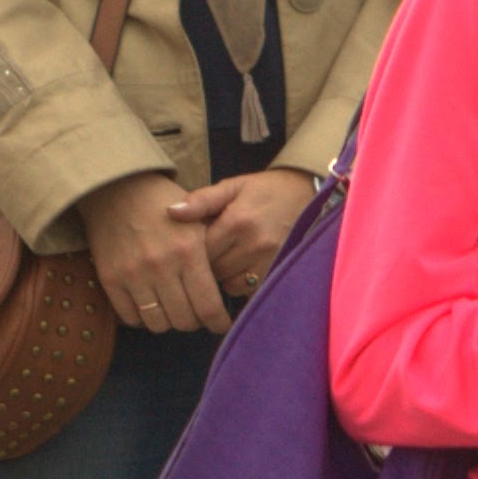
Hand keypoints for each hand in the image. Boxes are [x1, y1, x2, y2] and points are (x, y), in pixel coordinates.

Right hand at [81, 170, 229, 333]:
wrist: (116, 187)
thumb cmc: (162, 202)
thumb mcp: (197, 217)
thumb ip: (212, 252)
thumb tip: (228, 287)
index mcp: (189, 251)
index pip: (209, 307)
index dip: (218, 322)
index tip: (220, 323)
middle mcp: (162, 266)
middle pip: (184, 321)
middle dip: (194, 322)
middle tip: (195, 313)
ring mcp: (133, 274)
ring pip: (158, 324)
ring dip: (168, 321)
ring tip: (171, 308)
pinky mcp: (110, 278)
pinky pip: (130, 317)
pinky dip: (142, 317)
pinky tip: (148, 304)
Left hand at [180, 170, 316, 299]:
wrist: (307, 194)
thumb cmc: (264, 190)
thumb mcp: (232, 187)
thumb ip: (201, 200)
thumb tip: (170, 212)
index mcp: (237, 222)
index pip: (201, 250)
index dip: (192, 250)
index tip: (193, 243)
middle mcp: (254, 245)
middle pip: (214, 270)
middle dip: (207, 264)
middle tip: (211, 250)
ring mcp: (269, 262)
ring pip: (229, 285)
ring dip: (224, 276)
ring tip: (228, 258)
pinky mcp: (279, 273)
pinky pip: (250, 291)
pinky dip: (242, 284)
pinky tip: (243, 268)